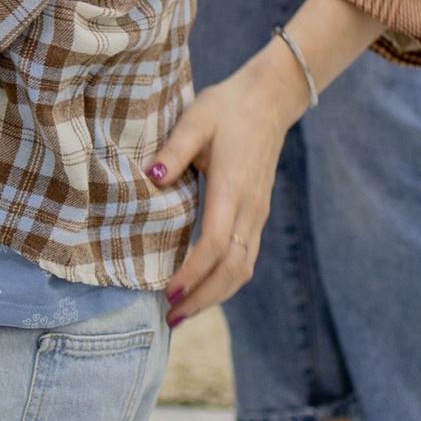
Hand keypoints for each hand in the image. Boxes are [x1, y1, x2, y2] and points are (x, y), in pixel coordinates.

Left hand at [148, 44, 300, 320]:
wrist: (269, 101)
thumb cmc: (226, 108)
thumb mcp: (196, 119)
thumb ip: (174, 149)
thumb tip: (151, 178)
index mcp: (232, 188)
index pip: (215, 245)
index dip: (192, 274)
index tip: (167, 293)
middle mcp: (250, 208)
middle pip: (233, 269)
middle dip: (203, 298)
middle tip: (170, 319)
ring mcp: (258, 214)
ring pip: (243, 268)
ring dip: (215, 296)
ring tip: (183, 313)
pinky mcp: (258, 215)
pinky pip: (246, 258)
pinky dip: (225, 281)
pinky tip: (203, 289)